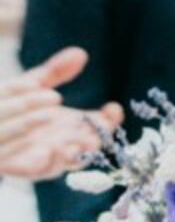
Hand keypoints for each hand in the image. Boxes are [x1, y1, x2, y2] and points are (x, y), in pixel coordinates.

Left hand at [0, 48, 122, 180]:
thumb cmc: (13, 106)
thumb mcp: (33, 85)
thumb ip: (56, 71)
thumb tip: (80, 53)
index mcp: (73, 124)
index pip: (101, 124)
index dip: (111, 118)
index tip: (113, 108)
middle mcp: (66, 141)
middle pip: (90, 145)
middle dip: (97, 139)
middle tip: (99, 133)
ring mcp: (49, 156)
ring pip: (69, 160)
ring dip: (76, 154)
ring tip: (80, 145)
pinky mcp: (28, 167)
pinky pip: (42, 169)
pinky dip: (49, 162)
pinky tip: (50, 151)